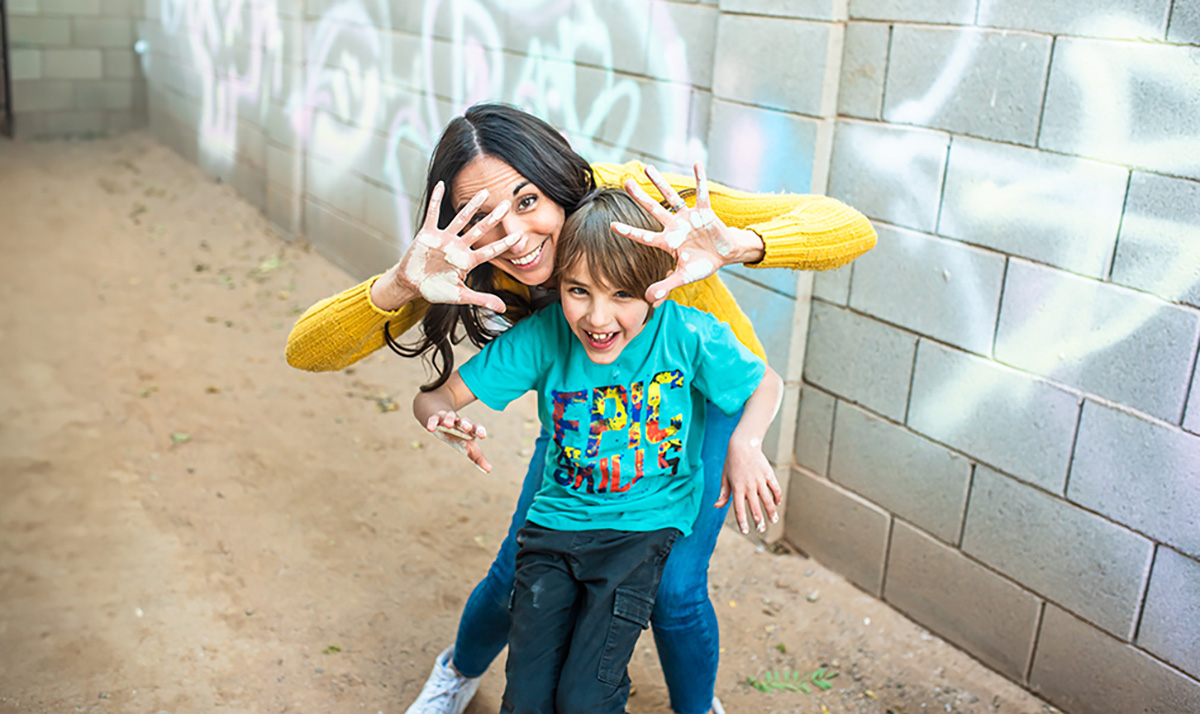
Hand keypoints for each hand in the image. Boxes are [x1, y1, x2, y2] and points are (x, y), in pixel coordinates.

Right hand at [375, 182, 523, 312]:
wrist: (412, 284)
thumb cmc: (435, 289)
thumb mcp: (460, 296)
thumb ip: (481, 299)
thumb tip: (504, 308)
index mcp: (468, 260)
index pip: (490, 251)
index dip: (504, 244)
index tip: (520, 237)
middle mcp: (459, 246)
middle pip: (479, 229)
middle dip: (493, 218)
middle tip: (507, 204)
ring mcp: (445, 239)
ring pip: (461, 219)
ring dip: (471, 206)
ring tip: (483, 192)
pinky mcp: (428, 234)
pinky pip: (433, 214)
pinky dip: (437, 200)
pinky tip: (442, 185)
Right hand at [424, 409, 491, 472]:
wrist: (442, 421)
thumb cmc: (459, 437)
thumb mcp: (468, 447)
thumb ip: (478, 458)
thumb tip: (489, 470)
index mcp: (469, 429)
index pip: (476, 428)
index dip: (479, 430)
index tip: (482, 436)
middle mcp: (459, 423)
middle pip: (464, 421)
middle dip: (465, 423)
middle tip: (467, 427)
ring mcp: (448, 419)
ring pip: (450, 416)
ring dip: (449, 419)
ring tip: (448, 424)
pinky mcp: (435, 418)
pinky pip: (434, 419)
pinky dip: (432, 423)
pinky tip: (430, 428)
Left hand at [611, 163, 762, 305]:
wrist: (725, 255)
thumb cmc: (702, 264)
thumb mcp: (683, 277)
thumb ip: (665, 284)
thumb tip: (647, 299)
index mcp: (667, 241)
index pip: (644, 236)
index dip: (629, 231)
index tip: (611, 226)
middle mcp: (674, 226)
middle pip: (652, 209)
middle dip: (639, 196)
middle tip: (625, 182)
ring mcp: (688, 217)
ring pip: (671, 197)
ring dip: (660, 183)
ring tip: (647, 168)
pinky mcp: (704, 211)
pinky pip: (702, 192)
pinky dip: (700, 178)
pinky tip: (697, 163)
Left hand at [715, 436, 781, 533]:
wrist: (743, 445)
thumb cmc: (732, 463)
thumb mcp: (725, 477)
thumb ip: (723, 493)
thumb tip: (717, 506)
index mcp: (737, 488)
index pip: (739, 509)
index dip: (742, 522)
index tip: (745, 531)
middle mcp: (749, 486)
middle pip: (755, 508)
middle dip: (759, 521)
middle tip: (761, 530)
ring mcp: (760, 480)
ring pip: (767, 500)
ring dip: (771, 512)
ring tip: (774, 521)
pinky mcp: (768, 474)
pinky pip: (775, 488)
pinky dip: (777, 497)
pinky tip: (777, 503)